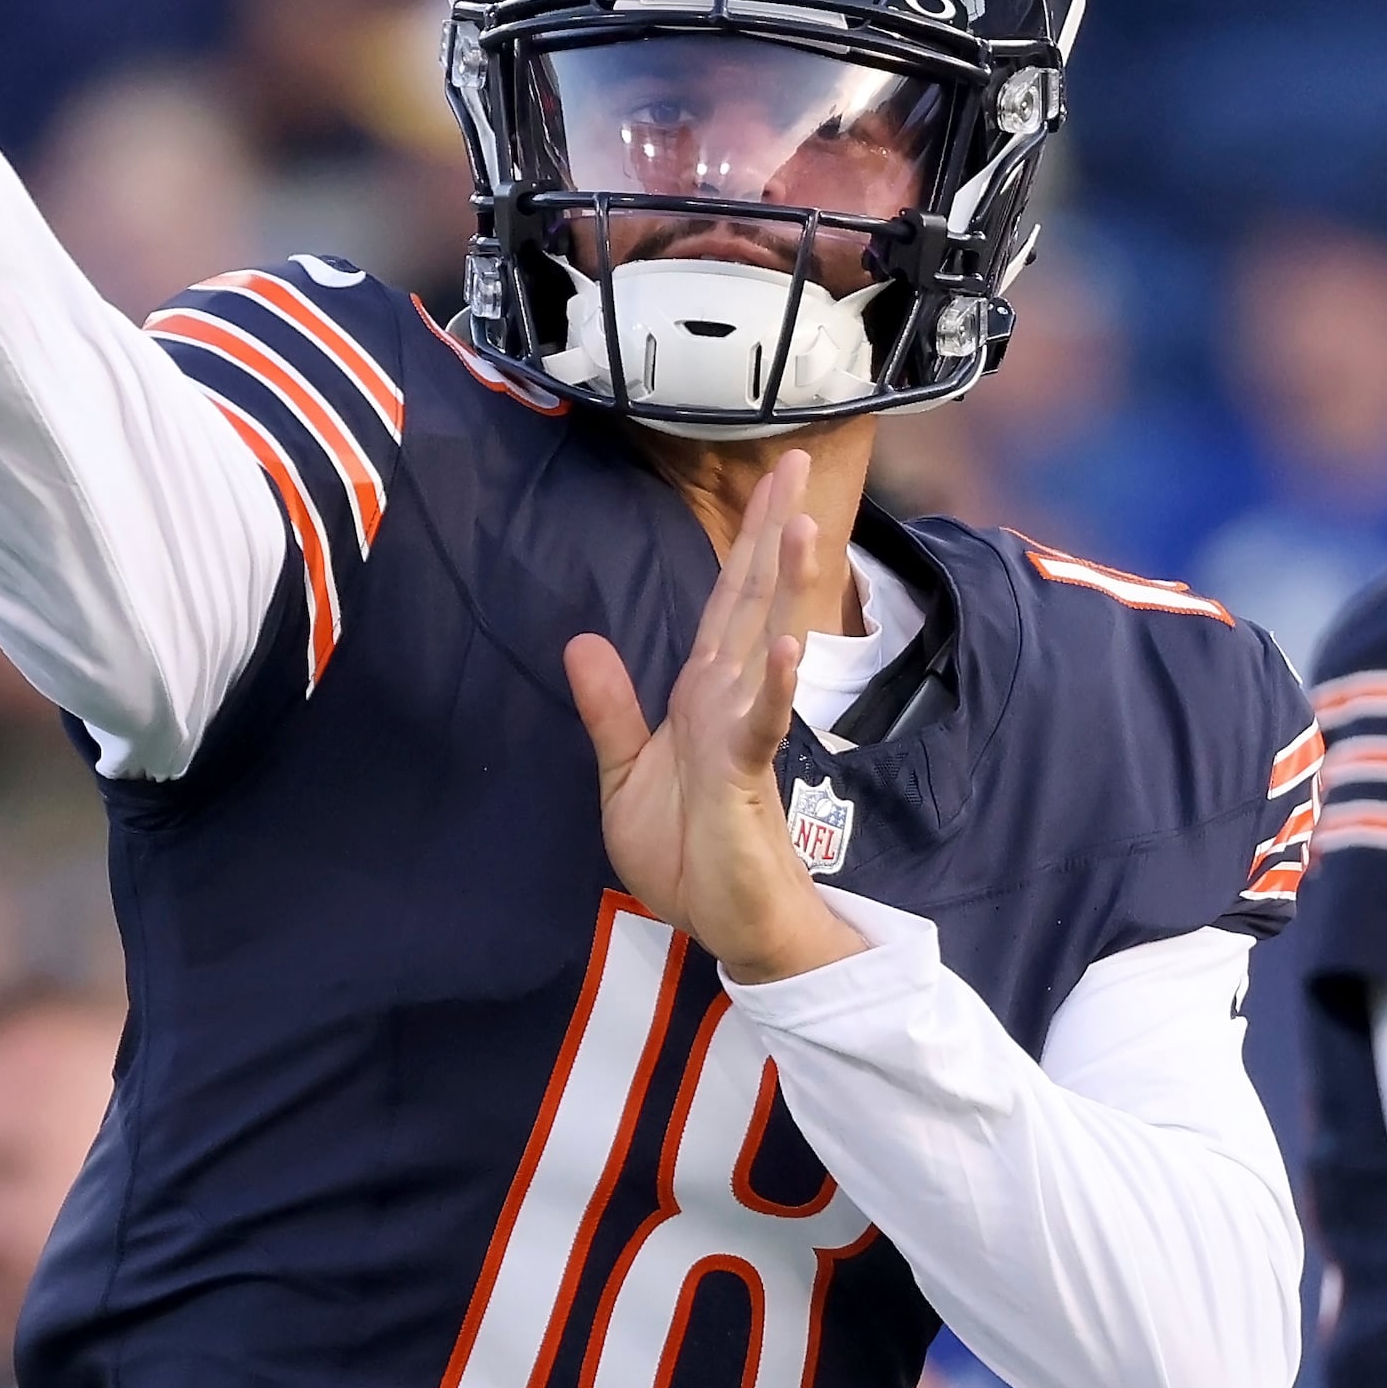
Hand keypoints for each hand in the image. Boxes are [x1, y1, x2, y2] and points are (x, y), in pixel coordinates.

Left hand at [563, 457, 863, 987]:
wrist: (722, 925)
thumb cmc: (687, 854)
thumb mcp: (625, 775)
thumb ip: (609, 708)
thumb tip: (582, 640)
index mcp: (704, 692)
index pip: (728, 601)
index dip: (745, 540)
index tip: (769, 479)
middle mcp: (731, 697)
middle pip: (756, 600)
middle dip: (775, 532)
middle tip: (798, 462)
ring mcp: (743, 732)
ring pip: (768, 646)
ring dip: (786, 588)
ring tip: (803, 526)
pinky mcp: (745, 777)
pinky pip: (761, 725)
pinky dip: (776, 688)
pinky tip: (790, 651)